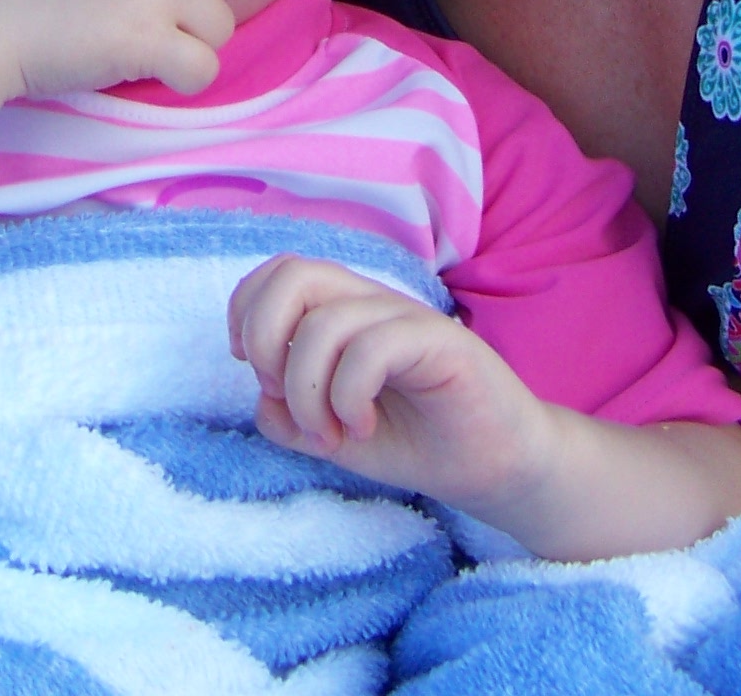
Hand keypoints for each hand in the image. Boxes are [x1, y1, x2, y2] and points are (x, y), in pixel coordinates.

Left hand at [227, 256, 552, 511]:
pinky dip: (348, 396)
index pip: (276, 274)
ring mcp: (406, 318)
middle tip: (283, 395)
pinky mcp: (441, 341)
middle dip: (266, 339)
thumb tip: (261, 398)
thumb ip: (288, 416)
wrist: (493, 468)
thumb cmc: (415, 441)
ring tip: (330, 433)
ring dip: (308, 391)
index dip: (247, 316)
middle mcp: (371, 303)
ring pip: (326, 322)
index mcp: (343, 312)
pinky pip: (372, 348)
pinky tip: (363, 427)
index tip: (260, 377)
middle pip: (293, 273)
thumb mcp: (331, 436)